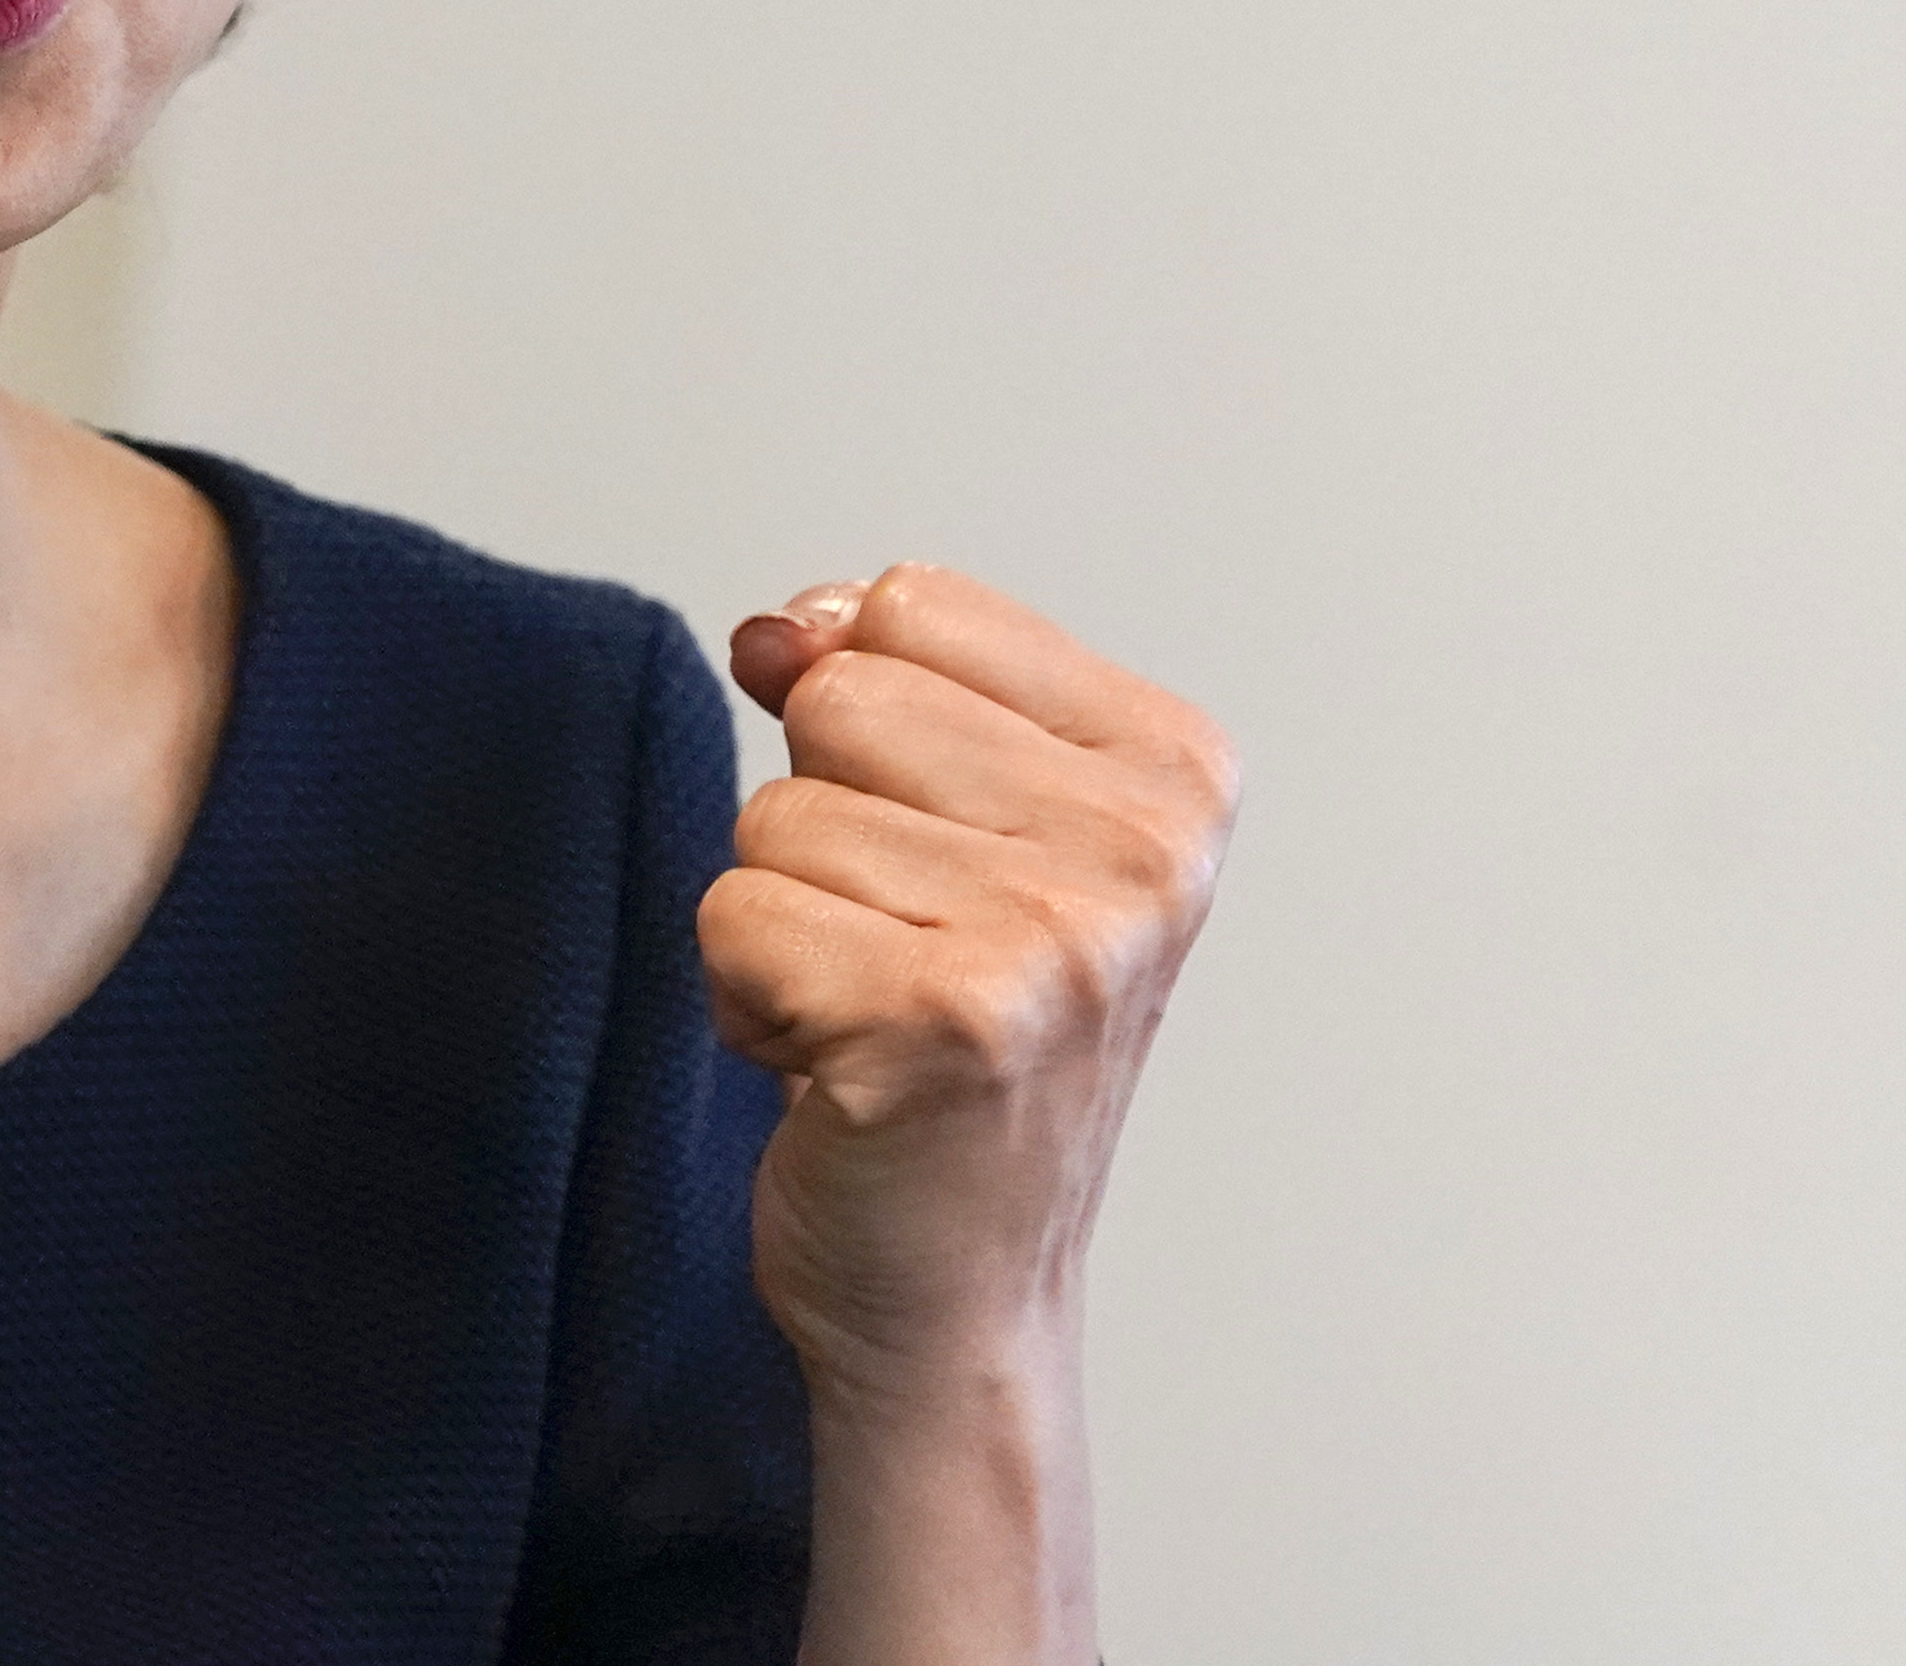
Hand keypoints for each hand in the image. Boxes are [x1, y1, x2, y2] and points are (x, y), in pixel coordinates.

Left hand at [707, 565, 1233, 1397]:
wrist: (957, 1299)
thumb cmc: (957, 1060)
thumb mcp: (958, 830)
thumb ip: (877, 687)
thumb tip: (777, 630)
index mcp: (1172, 772)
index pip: (912, 606)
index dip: (865, 723)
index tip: (932, 850)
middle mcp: (1140, 854)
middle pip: (836, 699)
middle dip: (819, 825)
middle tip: (895, 950)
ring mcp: (1055, 941)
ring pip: (774, 817)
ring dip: (782, 927)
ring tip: (870, 1019)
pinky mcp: (943, 1025)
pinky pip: (732, 917)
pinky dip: (745, 1001)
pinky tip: (835, 1073)